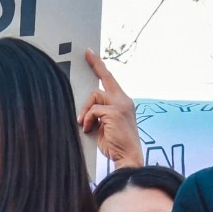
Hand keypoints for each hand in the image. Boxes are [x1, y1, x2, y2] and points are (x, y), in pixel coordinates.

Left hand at [78, 50, 140, 167]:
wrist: (127, 158)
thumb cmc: (116, 145)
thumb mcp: (106, 124)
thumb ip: (100, 112)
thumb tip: (85, 108)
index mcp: (124, 102)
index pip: (111, 80)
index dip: (100, 66)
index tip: (91, 54)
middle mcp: (124, 100)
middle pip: (106, 78)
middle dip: (96, 65)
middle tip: (86, 53)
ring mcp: (121, 105)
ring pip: (95, 95)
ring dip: (86, 110)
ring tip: (84, 123)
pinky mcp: (115, 112)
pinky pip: (93, 110)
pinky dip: (88, 119)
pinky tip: (88, 129)